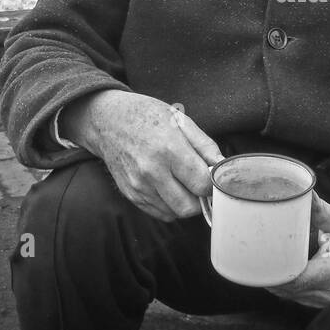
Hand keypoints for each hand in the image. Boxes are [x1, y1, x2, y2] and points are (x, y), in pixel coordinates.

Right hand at [61, 90, 222, 222]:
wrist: (107, 121)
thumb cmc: (146, 116)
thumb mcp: (180, 120)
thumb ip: (205, 145)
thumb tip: (223, 165)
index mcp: (168, 150)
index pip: (202, 184)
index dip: (212, 182)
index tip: (212, 175)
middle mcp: (152, 172)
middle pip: (189, 207)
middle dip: (200, 198)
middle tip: (199, 182)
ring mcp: (139, 186)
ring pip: (175, 213)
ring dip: (185, 202)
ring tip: (182, 181)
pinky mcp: (131, 195)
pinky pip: (160, 213)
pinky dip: (170, 205)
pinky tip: (168, 186)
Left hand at [269, 195, 329, 307]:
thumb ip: (322, 210)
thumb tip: (303, 192)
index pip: (298, 279)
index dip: (276, 273)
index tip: (258, 259)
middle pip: (288, 289)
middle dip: (268, 275)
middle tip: (250, 254)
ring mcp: (324, 299)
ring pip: (288, 295)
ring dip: (273, 280)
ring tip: (258, 260)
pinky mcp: (319, 300)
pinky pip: (294, 295)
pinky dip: (282, 283)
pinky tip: (273, 268)